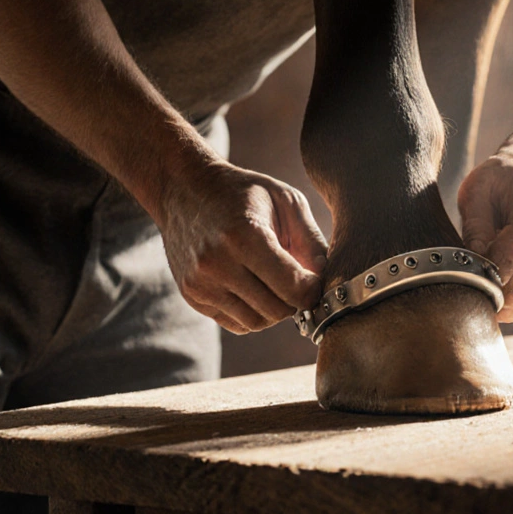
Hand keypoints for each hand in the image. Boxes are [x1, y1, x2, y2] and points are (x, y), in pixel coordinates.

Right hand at [158, 159, 327, 333]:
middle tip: (297, 279)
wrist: (183, 189)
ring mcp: (201, 283)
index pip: (294, 289)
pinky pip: (237, 324)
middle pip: (278, 310)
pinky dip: (252, 312)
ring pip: (258, 322)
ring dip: (274, 309)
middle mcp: (218, 264)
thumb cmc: (240, 192)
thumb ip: (312, 242)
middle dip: (295, 300)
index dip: (313, 289)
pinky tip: (253, 286)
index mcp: (245, 236)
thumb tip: (328, 280)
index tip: (314, 277)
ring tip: (274, 281)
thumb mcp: (285, 201)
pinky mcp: (193, 296)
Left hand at [457, 147, 512, 322]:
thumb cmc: (504, 176)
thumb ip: (474, 227)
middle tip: (469, 301)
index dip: (484, 278)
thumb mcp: (479, 189)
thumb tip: (468, 267)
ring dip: (511, 306)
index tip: (464, 286)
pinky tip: (506, 306)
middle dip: (496, 295)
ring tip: (485, 304)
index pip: (509, 260)